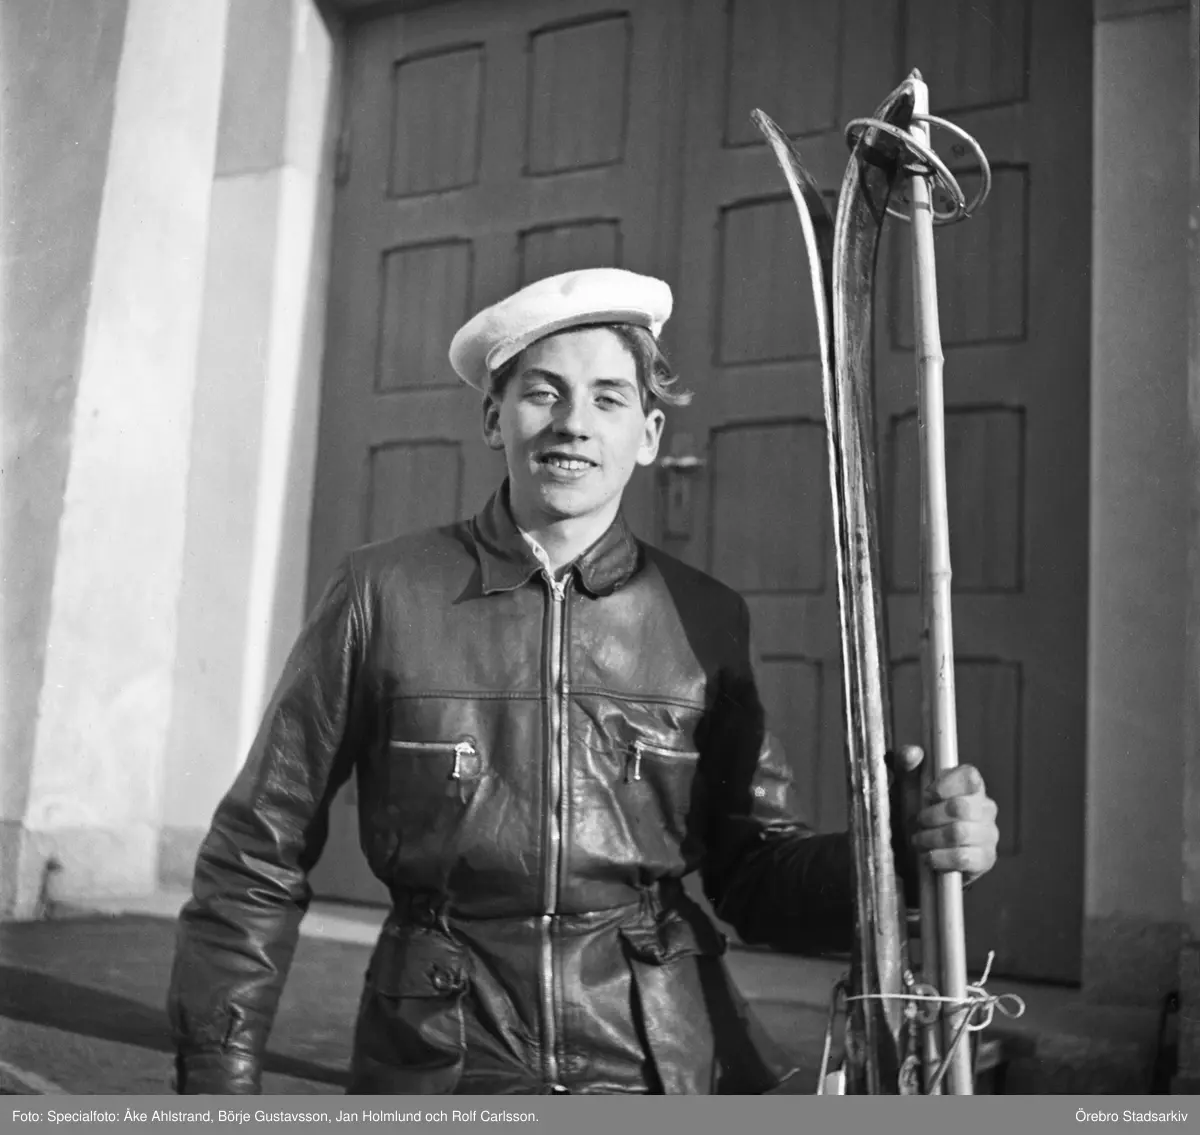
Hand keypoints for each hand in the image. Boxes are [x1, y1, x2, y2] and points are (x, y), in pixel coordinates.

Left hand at [910, 759, 998, 882]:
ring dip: (930, 838)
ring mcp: (989, 834)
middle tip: (916, 822)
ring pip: (959, 833)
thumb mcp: (905, 784)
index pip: (970, 776)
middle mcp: (985, 807)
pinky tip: (929, 857)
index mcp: (970, 785)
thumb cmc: (914, 810)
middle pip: (960, 808)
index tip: (927, 793)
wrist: (916, 849)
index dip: (947, 784)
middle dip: (930, 817)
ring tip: (919, 841)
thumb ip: (905, 763)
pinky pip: (963, 858)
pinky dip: (939, 858)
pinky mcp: (986, 858)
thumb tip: (913, 753)